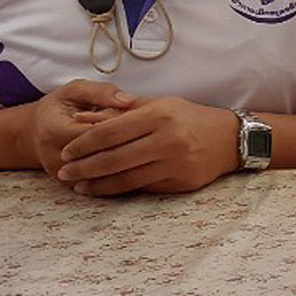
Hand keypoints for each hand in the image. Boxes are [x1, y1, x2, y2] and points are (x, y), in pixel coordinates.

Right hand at [24, 79, 134, 177]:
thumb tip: (128, 100)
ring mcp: (64, 176)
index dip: (122, 126)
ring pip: (105, 173)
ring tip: (140, 145)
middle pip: (103, 156)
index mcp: (55, 131)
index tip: (140, 117)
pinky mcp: (72, 185)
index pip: (97, 134)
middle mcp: (57, 159)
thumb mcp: (75, 91)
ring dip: (126, 160)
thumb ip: (100, 92)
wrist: (34, 134)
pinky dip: (120, 171)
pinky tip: (132, 160)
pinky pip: (102, 182)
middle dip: (128, 144)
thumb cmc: (59, 108)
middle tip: (145, 134)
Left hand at [54, 96, 241, 196]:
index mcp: (159, 115)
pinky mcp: (181, 182)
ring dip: (97, 184)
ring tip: (78, 186)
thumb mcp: (160, 105)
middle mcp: (167, 139)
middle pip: (113, 158)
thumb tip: (81, 119)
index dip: (83, 144)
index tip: (66, 152)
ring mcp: (175, 163)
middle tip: (63, 173)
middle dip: (83, 167)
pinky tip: (105, 190)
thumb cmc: (190, 118)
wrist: (231, 139)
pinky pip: (143, 188)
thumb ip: (122, 111)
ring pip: (126, 178)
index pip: (110, 131)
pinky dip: (120, 191)